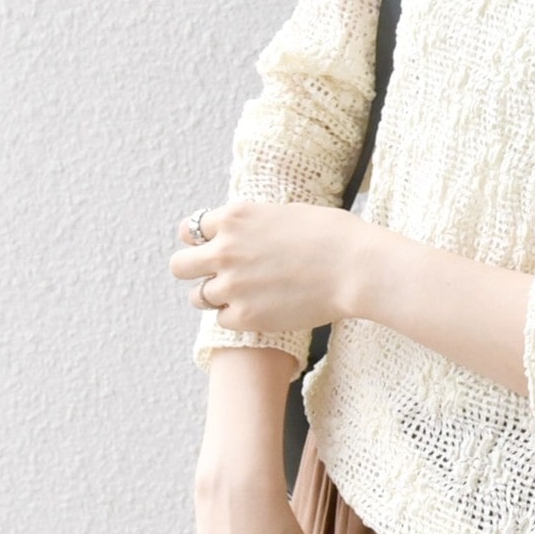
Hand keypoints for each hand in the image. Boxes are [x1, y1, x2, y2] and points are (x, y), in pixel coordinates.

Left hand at [170, 202, 366, 332]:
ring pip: (198, 297)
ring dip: (216, 296)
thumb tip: (239, 233)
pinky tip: (261, 308)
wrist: (354, 268)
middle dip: (195, 270)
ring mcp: (231, 285)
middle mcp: (224, 250)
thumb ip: (251, 224)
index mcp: (234, 218)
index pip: (191, 230)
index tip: (216, 248)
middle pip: (180, 266)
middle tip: (218, 275)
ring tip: (245, 294)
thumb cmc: (331, 235)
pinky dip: (237, 316)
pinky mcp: (244, 316)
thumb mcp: (283, 213)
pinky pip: (222, 320)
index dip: (204, 241)